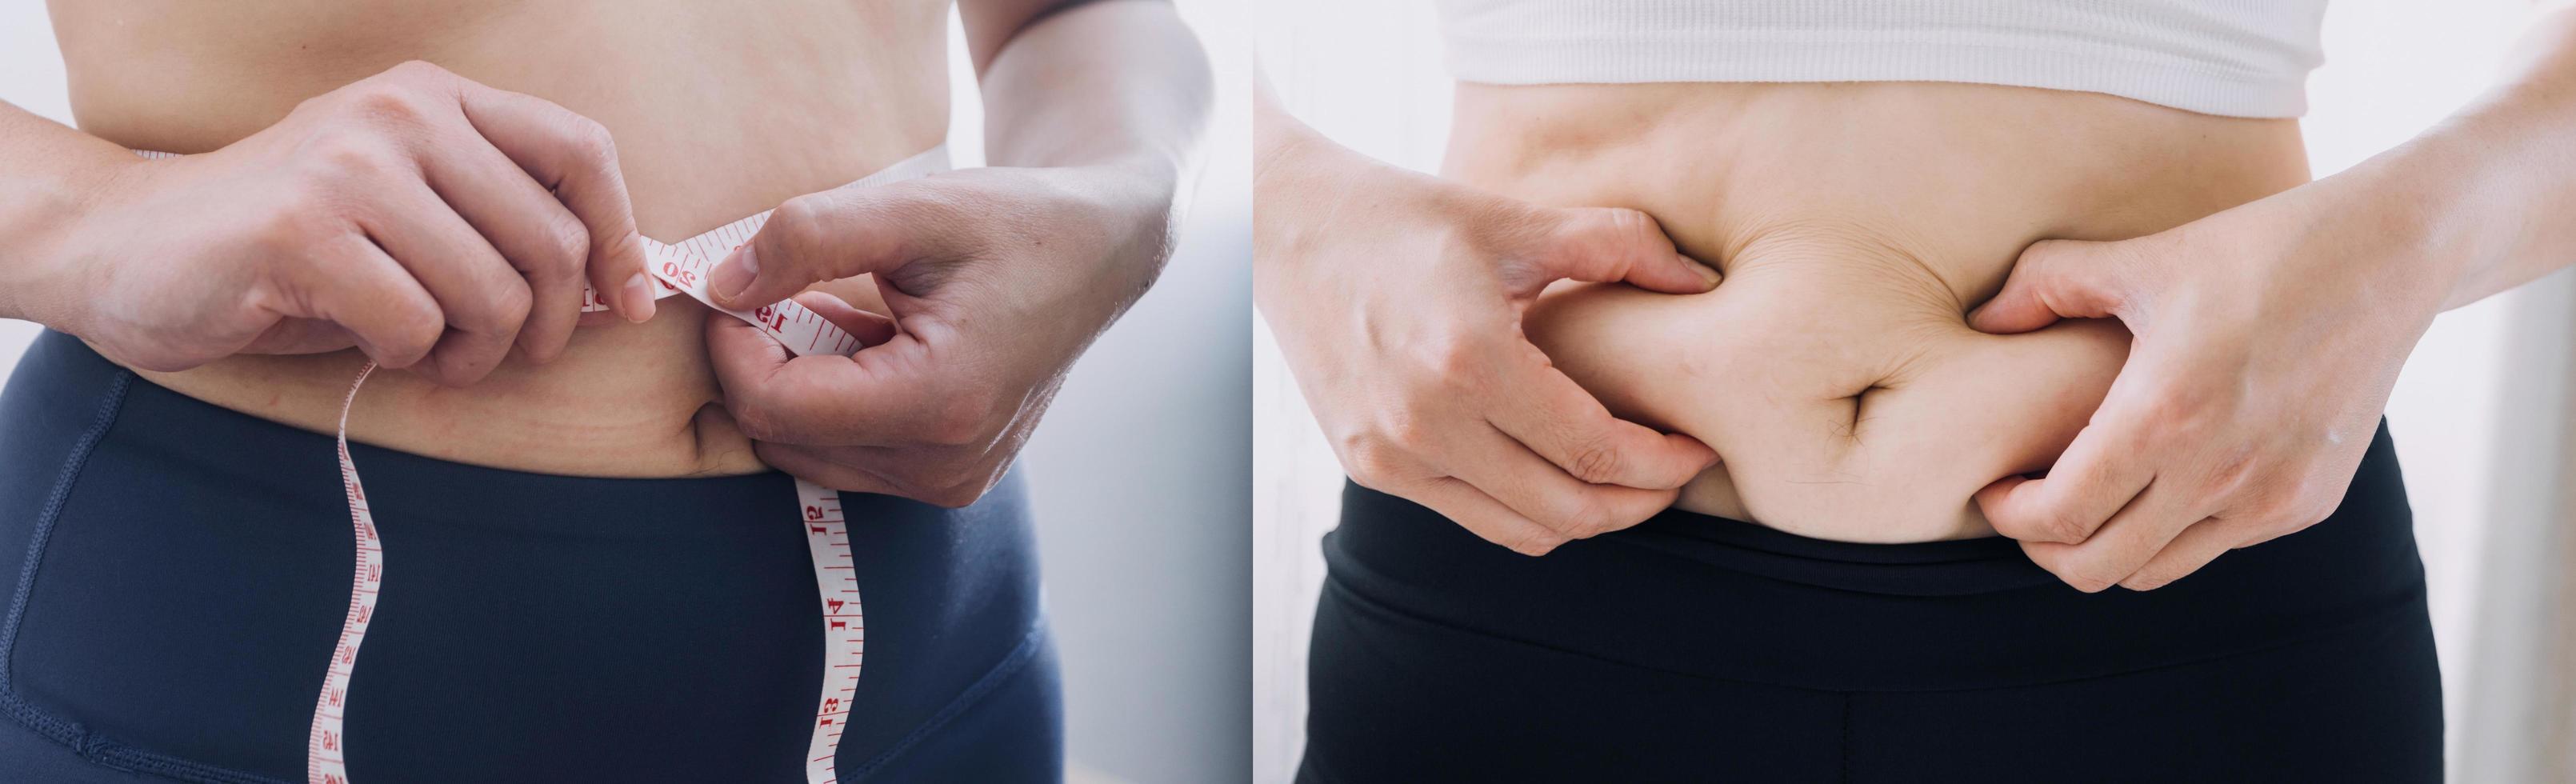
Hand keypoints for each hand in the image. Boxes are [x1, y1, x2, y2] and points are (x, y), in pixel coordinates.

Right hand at [40, 60, 653, 384]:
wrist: (128, 247)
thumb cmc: (293, 246)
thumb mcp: (412, 214)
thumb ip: (503, 228)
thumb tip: (619, 291)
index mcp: (437, 98)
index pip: (581, 150)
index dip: (620, 238)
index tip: (625, 307)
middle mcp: (401, 114)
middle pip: (549, 242)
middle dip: (540, 327)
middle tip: (491, 354)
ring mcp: (351, 165)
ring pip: (491, 293)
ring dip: (472, 354)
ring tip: (428, 353)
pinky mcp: (303, 229)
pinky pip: (416, 326)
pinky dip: (405, 357)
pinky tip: (364, 340)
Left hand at [699, 162, 1178, 506]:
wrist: (1097, 255)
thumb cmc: (1014, 225)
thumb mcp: (910, 208)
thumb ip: (808, 238)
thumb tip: (721, 284)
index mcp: (941, 402)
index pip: (778, 406)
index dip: (731, 346)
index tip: (733, 287)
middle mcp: (947, 464)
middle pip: (785, 437)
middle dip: (760, 365)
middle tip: (780, 289)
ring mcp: (952, 481)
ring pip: (808, 452)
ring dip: (796, 383)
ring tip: (837, 311)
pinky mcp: (951, 479)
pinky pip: (846, 455)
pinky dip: (832, 400)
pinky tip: (868, 342)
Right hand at [1254, 128, 1721, 555]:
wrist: (1283, 229)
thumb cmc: (1403, 216)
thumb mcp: (1514, 219)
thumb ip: (1618, 245)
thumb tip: (1702, 283)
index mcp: (1469, 360)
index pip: (1594, 452)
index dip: (1663, 464)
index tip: (1698, 448)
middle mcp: (1424, 423)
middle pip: (1567, 511)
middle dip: (1638, 504)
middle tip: (1674, 476)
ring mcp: (1390, 456)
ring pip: (1521, 531)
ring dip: (1585, 518)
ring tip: (1623, 480)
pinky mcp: (1368, 466)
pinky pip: (1471, 516)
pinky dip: (1525, 509)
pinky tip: (1552, 467)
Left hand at [1965, 174, 2447, 590]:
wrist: (2387, 257)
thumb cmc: (2253, 250)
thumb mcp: (2141, 257)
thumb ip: (2045, 284)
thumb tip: (1979, 321)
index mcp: (2164, 415)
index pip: (2060, 516)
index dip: (2010, 515)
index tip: (1993, 489)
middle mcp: (2219, 471)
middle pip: (2097, 568)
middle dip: (2045, 547)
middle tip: (2027, 507)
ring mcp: (2269, 496)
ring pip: (2154, 571)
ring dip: (2106, 548)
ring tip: (2084, 500)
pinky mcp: (2308, 503)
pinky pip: (2215, 546)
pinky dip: (2171, 531)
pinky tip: (2158, 481)